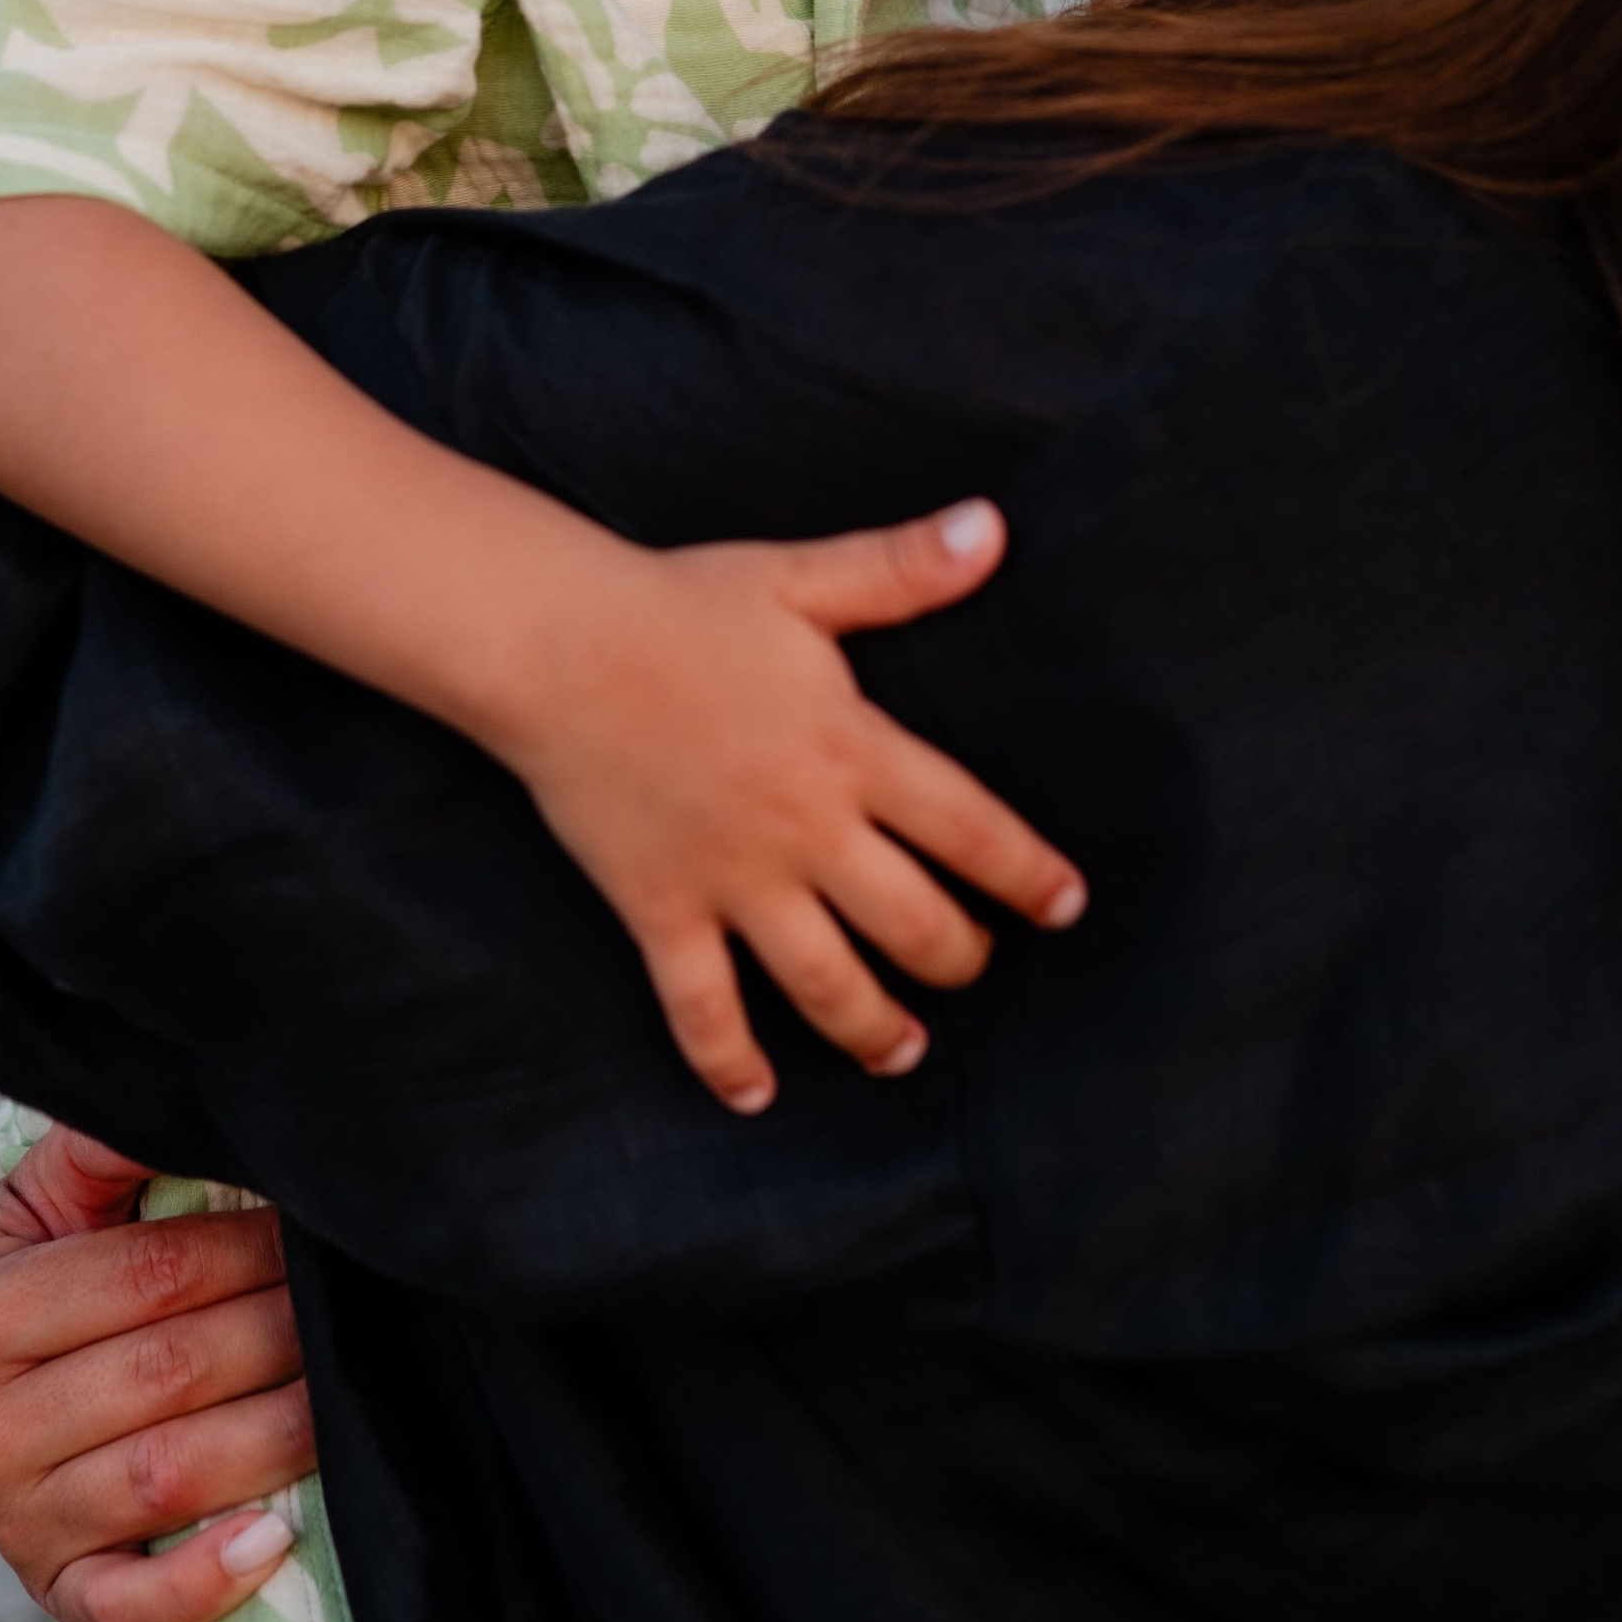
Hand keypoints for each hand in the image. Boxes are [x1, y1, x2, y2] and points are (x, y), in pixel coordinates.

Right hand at [0, 1127, 316, 1621]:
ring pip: (169, 1476)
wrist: (15, 1407)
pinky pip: (130, 1605)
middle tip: (354, 1302)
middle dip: (278, 1331)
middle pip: (168, 1372)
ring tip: (347, 1391)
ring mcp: (13, 1520)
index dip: (245, 1248)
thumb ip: (99, 1152)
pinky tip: (275, 1537)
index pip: (142, 1276)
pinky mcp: (55, 1594)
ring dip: (277, 1433)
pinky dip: (204, 1580)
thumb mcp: (52, 1208)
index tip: (317, 1224)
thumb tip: (159, 1083)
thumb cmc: (61, 1280)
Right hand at [504, 500, 1086, 1109]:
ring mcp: (733, 880)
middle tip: (973, 964)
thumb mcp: (799, 579)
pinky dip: (729, 1060)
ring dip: (875, 1028)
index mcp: (851, 750)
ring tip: (903, 1051)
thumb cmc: (679, 603)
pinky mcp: (662, 909)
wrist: (554, 644)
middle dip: (959, 957)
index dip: (1028, 873)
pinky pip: (701, 1007)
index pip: (970, 829)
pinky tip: (755, 1094)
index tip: (1067, 905)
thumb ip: (902, 567)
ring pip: (827, 983)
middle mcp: (805, 830)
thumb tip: (994, 527)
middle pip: (915, 924)